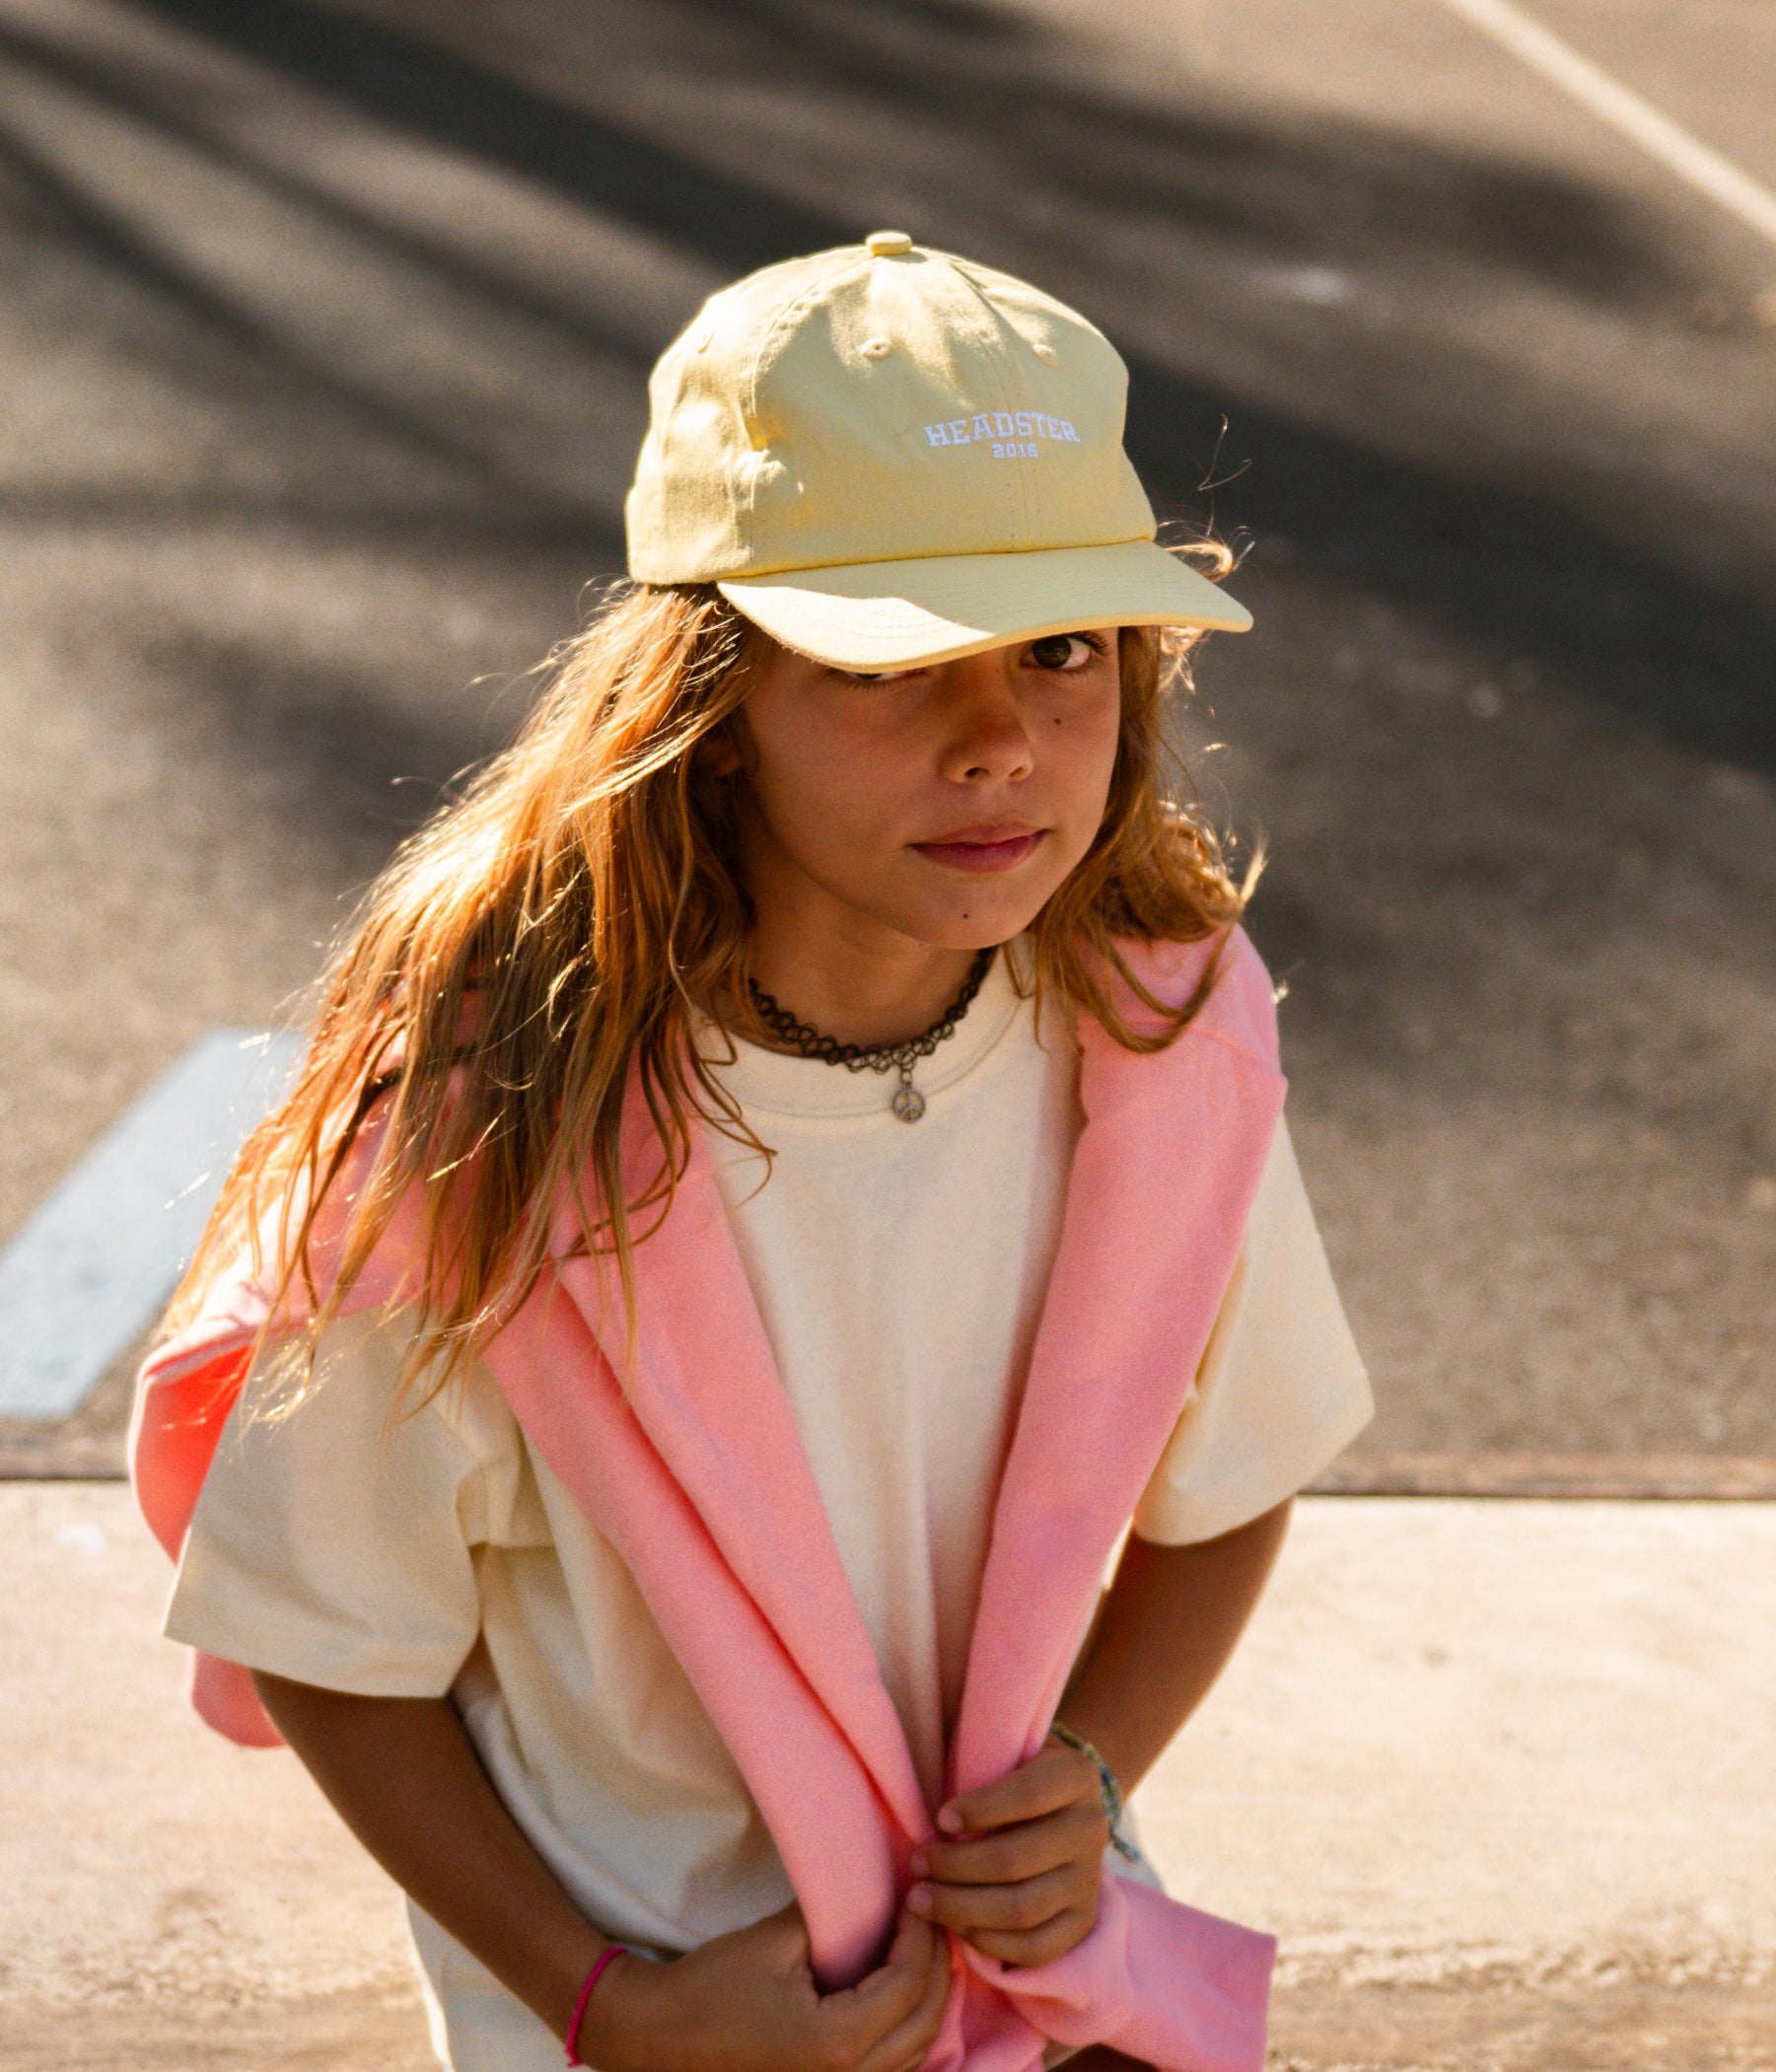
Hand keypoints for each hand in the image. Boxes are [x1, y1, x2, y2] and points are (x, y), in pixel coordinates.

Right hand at [580, 1902, 950, 2071]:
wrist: (660, 2036)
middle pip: (925, 2023)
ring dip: (930, 1999)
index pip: (909, 1986)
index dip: (922, 1937)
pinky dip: (908, 2028)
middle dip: (939, 1966)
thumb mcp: (779, 1940)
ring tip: (927, 1947)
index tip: (918, 1896)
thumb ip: (835, 1919)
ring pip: (916, 2052)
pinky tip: (902, 1991)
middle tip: (934, 1917)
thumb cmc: (715, 1985)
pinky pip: (892, 2066)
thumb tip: (877, 1889)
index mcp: (839, 2043)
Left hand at [906, 1738, 1107, 1966]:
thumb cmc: (1011, 1772)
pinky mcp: (1082, 1921)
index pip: (1031, 1794)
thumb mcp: (1005, 1750)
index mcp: (1077, 1775)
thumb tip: (937, 1807)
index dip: (982, 1809)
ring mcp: (1090, 1879)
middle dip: (955, 1866)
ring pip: (1021, 1909)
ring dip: (961, 1907)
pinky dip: (990, 1942)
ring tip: (921, 1899)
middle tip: (917, 1864)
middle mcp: (1092, 1827)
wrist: (1057, 1808)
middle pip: (1017, 1859)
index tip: (940, 1818)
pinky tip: (955, 1927)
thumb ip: (980, 1759)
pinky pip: (1036, 1947)